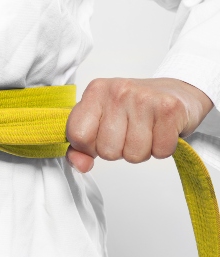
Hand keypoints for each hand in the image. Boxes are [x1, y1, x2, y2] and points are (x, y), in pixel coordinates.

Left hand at [65, 77, 213, 172]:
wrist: (177, 92)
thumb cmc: (134, 108)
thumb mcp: (100, 120)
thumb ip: (81, 145)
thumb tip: (81, 165)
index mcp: (95, 91)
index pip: (78, 135)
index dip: (89, 147)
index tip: (100, 138)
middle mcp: (117, 91)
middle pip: (107, 151)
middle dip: (118, 151)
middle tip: (128, 133)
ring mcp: (143, 98)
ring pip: (133, 155)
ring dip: (141, 151)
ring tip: (145, 132)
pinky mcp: (169, 109)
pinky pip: (160, 151)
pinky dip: (161, 149)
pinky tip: (160, 131)